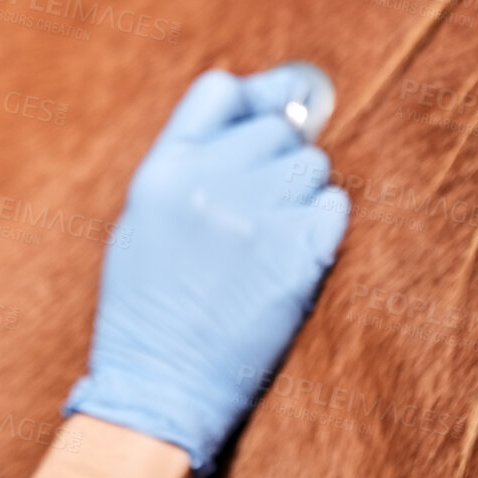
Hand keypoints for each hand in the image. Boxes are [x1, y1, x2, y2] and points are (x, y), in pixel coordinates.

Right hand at [61, 64, 350, 477]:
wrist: (161, 385)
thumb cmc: (147, 306)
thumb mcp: (143, 219)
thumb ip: (189, 163)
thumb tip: (260, 111)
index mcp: (164, 170)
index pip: (221, 91)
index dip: (254, 97)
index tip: (275, 106)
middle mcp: (211, 183)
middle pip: (276, 129)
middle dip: (276, 157)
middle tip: (261, 203)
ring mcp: (259, 218)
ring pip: (311, 165)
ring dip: (300, 191)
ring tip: (271, 234)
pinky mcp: (300, 256)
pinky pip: (334, 205)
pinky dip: (321, 222)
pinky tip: (293, 250)